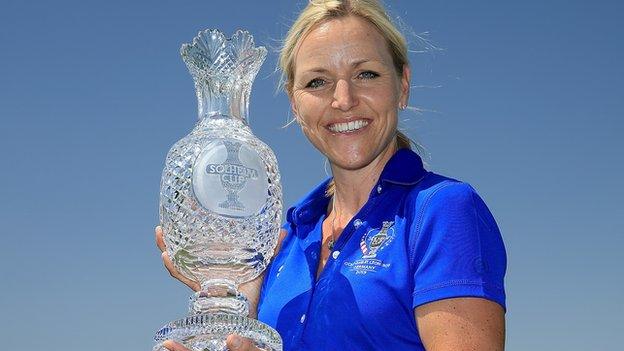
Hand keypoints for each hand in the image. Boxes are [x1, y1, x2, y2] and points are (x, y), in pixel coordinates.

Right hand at [156, 225, 286, 349]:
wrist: (248, 314)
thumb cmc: (253, 292)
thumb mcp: (261, 266)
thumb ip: (271, 250)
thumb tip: (284, 231)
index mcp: (217, 264)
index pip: (201, 247)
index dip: (191, 233)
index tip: (186, 215)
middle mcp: (205, 270)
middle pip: (184, 253)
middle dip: (172, 240)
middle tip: (163, 225)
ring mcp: (201, 279)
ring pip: (179, 263)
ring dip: (167, 248)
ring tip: (161, 234)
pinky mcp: (201, 288)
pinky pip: (184, 277)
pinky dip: (174, 268)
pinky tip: (167, 257)